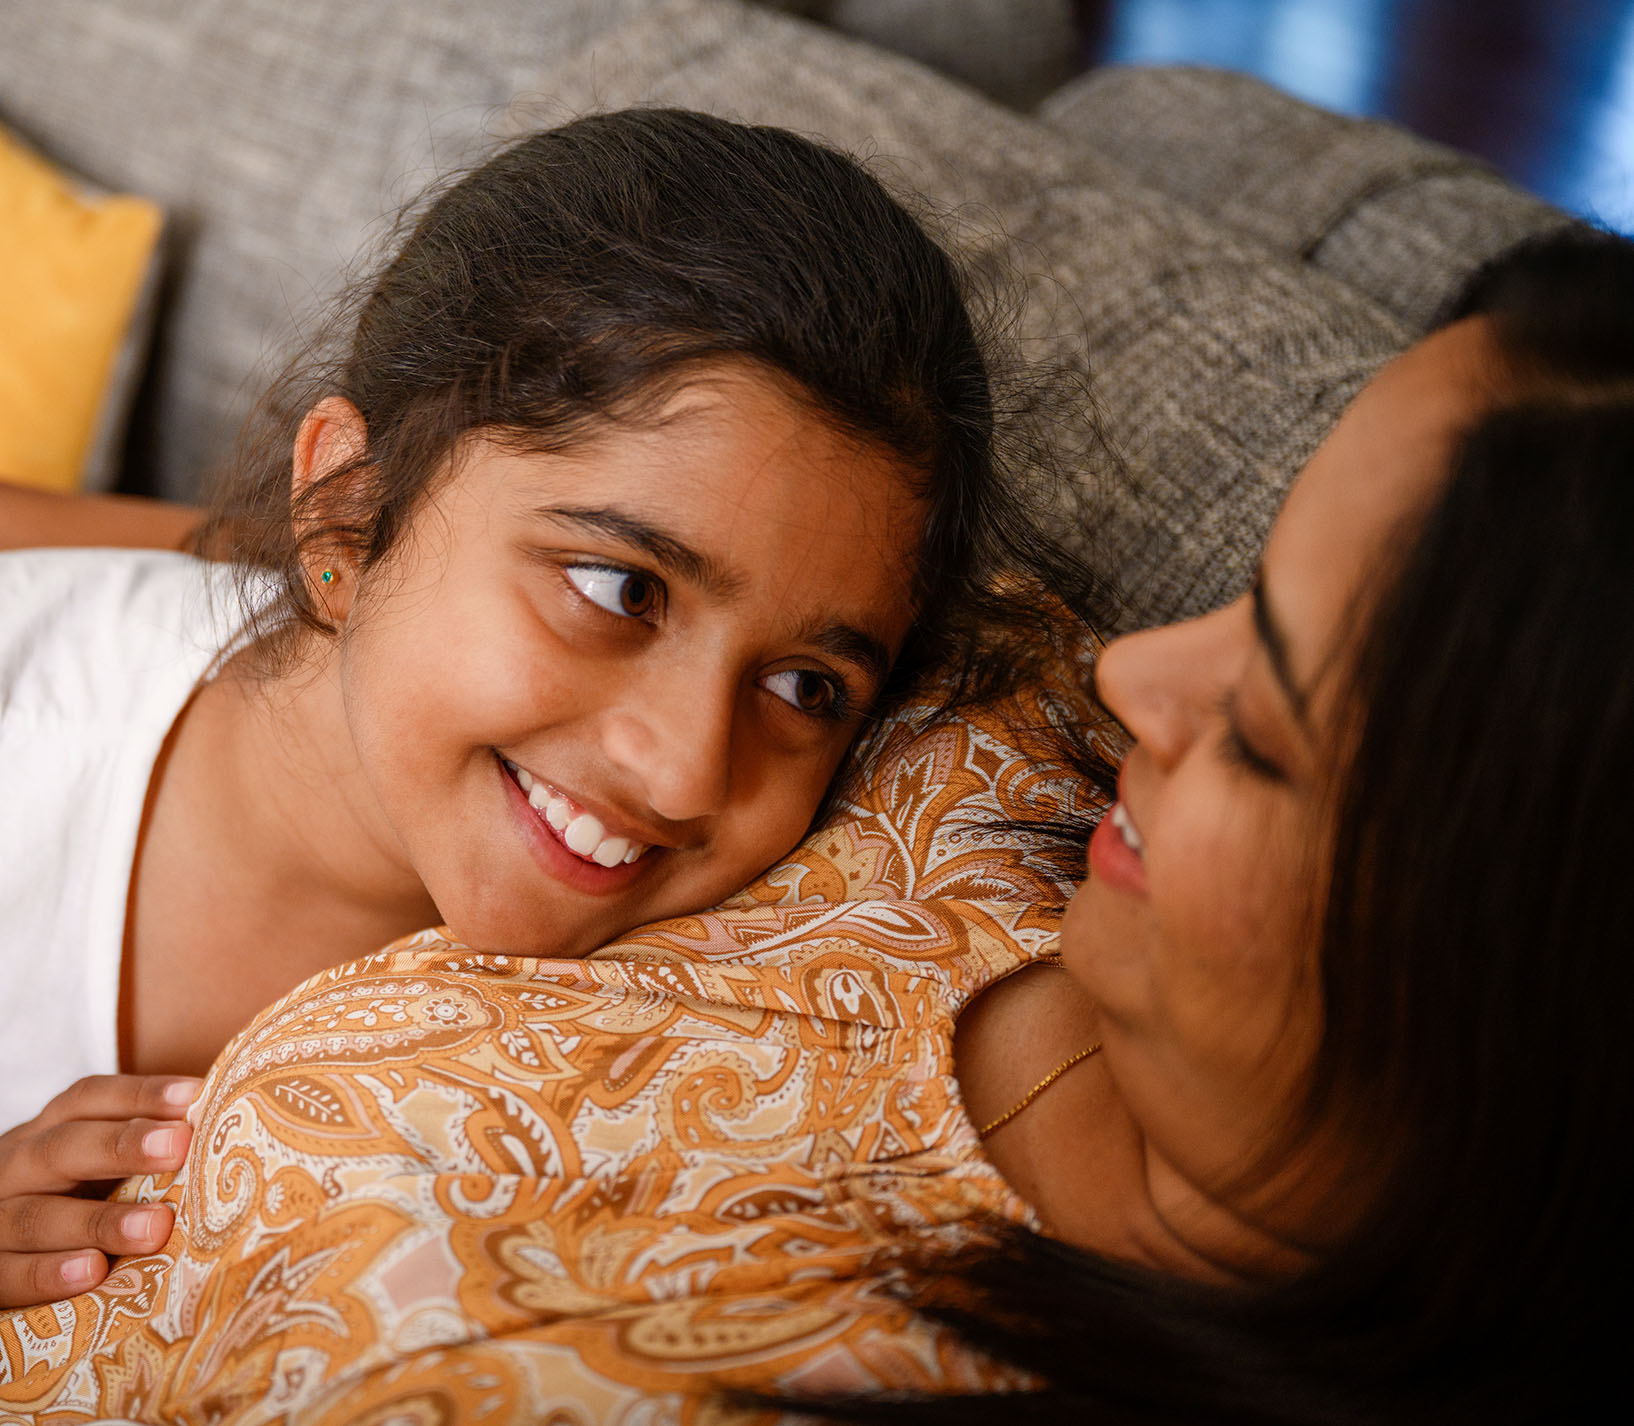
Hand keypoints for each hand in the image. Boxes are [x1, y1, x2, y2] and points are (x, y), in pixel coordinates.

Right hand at [0, 1074, 201, 1306]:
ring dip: (97, 1221)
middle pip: (62, 1148)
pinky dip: (48, 1273)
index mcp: (50, 1131)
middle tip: (178, 1147)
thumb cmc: (75, 1203)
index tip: (194, 1096)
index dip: (140, 1094)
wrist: (5, 1256)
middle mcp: (16, 1168)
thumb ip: (150, 1148)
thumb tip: (232, 1121)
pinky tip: (91, 1273)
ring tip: (155, 1228)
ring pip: (35, 1215)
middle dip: (121, 1146)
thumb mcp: (99, 1168)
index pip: (88, 1099)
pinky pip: (7, 1272)